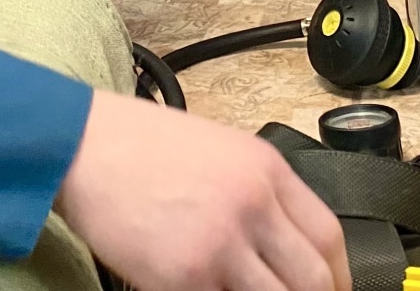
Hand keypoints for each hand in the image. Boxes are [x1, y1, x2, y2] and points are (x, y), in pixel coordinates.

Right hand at [56, 92, 346, 290]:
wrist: (81, 143)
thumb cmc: (140, 144)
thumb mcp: (219, 148)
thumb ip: (258, 191)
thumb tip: (285, 242)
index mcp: (265, 169)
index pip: (329, 237)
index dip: (338, 277)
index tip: (331, 289)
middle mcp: (251, 205)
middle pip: (311, 279)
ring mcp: (219, 244)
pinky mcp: (183, 277)